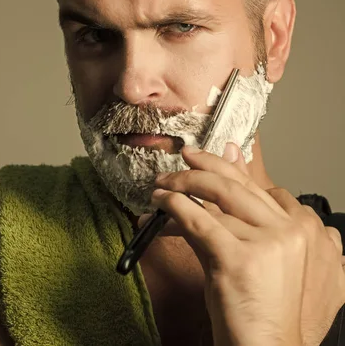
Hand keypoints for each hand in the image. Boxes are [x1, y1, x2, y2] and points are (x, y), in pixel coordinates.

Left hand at [145, 143, 344, 345]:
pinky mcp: (239, 258)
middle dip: (203, 167)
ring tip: (162, 187)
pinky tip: (161, 202)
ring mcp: (268, 243)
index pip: (260, 187)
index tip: (206, 162)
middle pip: (238, 185)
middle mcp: (293, 232)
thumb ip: (246, 217)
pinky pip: (199, 220)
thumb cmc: (265, 308)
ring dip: (181, 188)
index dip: (228, 169)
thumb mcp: (265, 257)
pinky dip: (175, 206)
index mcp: (305, 230)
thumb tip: (223, 174)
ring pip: (216, 199)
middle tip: (183, 158)